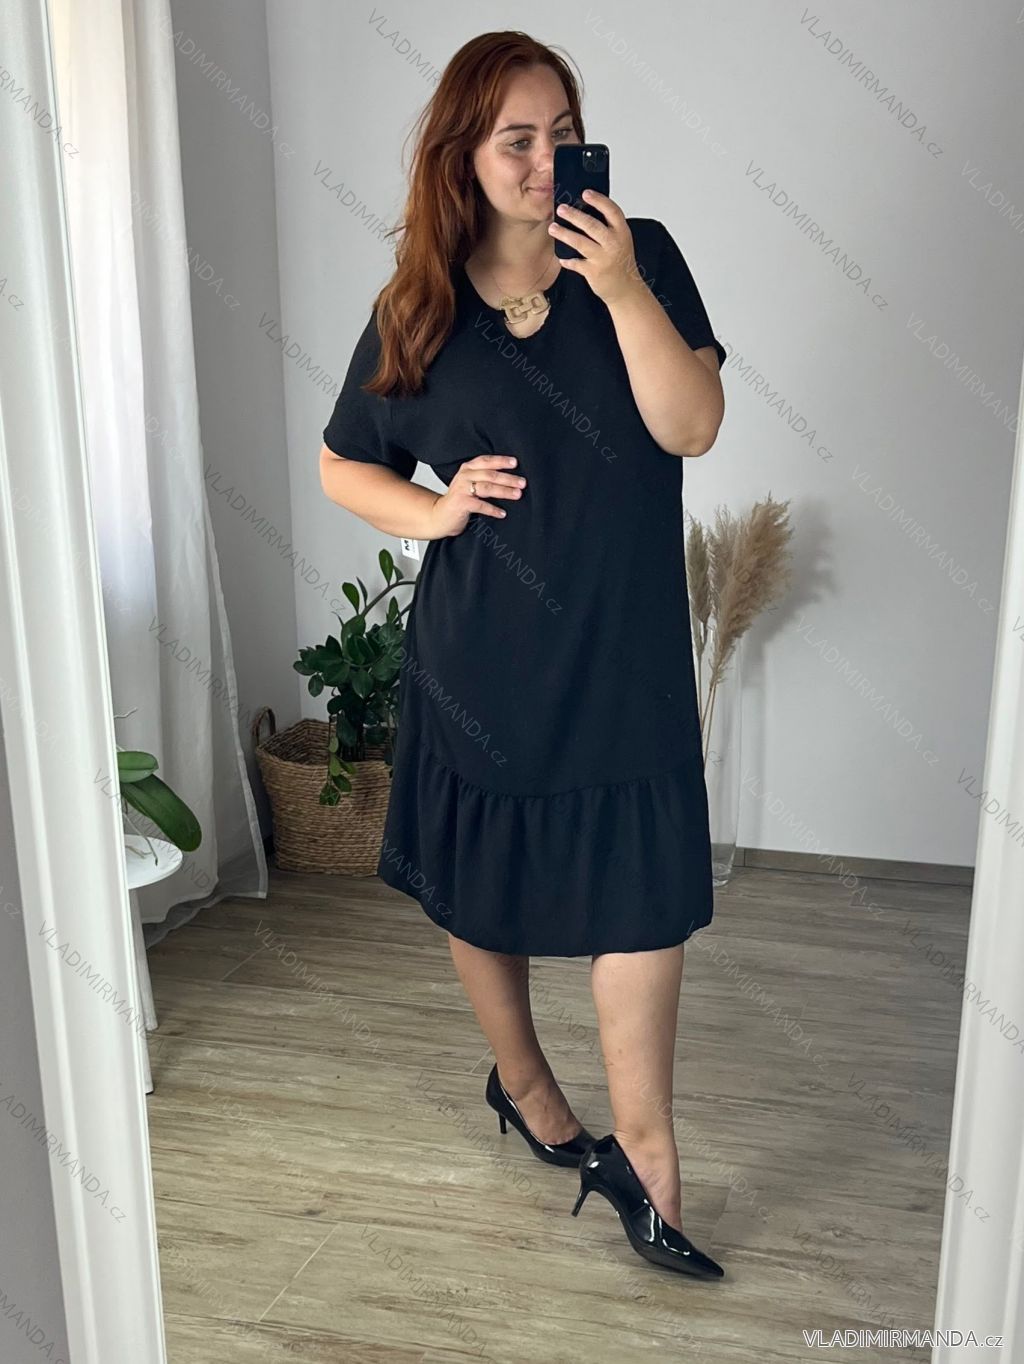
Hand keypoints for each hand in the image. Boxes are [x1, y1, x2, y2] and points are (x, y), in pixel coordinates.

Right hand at [426, 454, 526, 537]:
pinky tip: (502, 513)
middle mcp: (464, 476)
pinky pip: (480, 505)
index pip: (486, 461)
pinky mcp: (461, 503)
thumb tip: (511, 478)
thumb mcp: (469, 484)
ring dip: (504, 491)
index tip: (516, 463)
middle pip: (490, 474)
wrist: (439, 516)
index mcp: (467, 469)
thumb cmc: (459, 500)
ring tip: (517, 495)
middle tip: (522, 483)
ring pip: (487, 487)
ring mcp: (461, 489)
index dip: (501, 460)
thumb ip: (484, 477)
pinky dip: (493, 509)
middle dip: (508, 478)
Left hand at [548, 191, 641, 305]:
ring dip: (565, 234)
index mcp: (622, 232)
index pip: (612, 211)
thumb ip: (608, 226)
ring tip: (553, 227)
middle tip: (561, 209)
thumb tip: (584, 209)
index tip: (585, 193)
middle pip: (592, 226)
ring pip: (581, 243)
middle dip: (575, 216)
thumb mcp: (621, 239)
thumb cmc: (620, 261)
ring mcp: (603, 258)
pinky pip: (576, 264)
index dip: (599, 200)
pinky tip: (561, 257)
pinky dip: (568, 261)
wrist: (625, 288)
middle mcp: (613, 243)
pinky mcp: (594, 272)